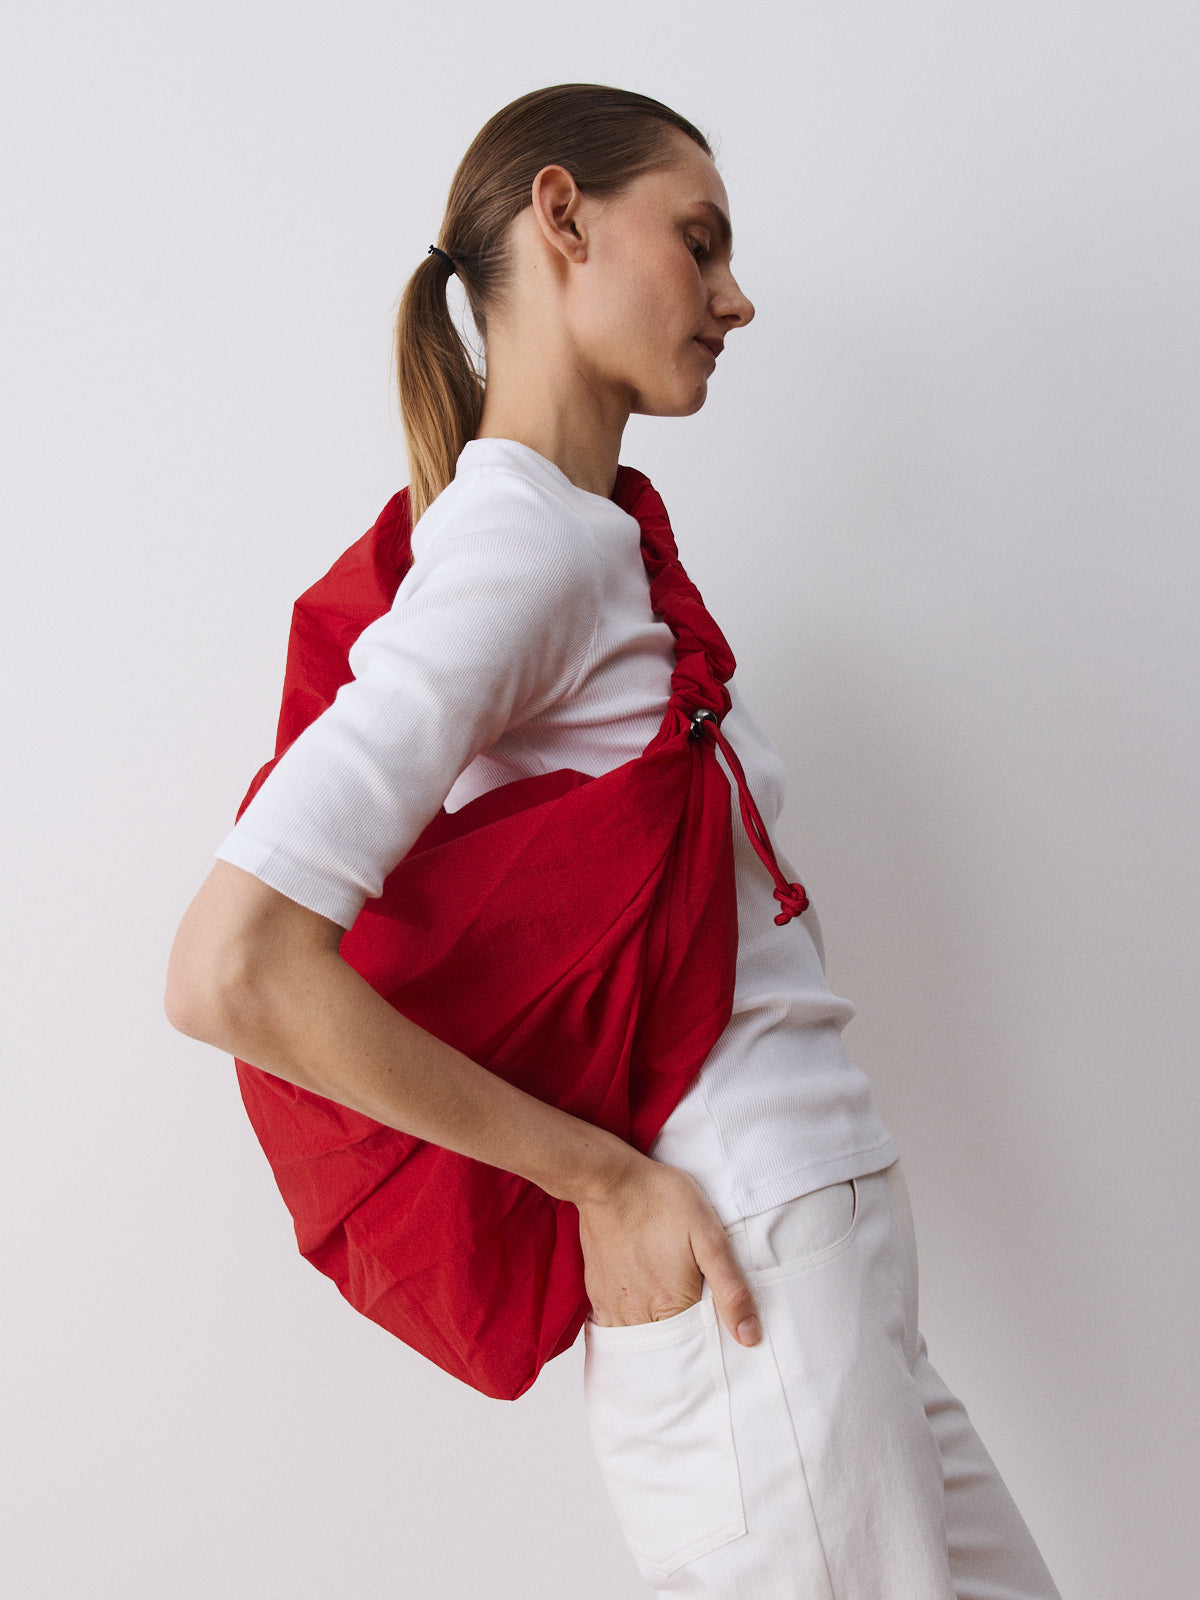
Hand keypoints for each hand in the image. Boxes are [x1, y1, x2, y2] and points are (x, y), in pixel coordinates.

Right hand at [576, 1151, 761, 1345]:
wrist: (610, 1180)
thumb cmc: (662, 1200)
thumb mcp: (709, 1236)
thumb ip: (731, 1289)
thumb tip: (750, 1336)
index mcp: (671, 1307)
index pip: (694, 1347)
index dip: (708, 1338)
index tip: (716, 1327)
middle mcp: (638, 1315)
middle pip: (666, 1346)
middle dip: (681, 1340)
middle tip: (692, 1309)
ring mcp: (613, 1306)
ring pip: (638, 1339)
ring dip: (655, 1332)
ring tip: (667, 1306)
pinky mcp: (596, 1292)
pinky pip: (614, 1325)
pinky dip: (630, 1321)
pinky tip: (641, 1300)